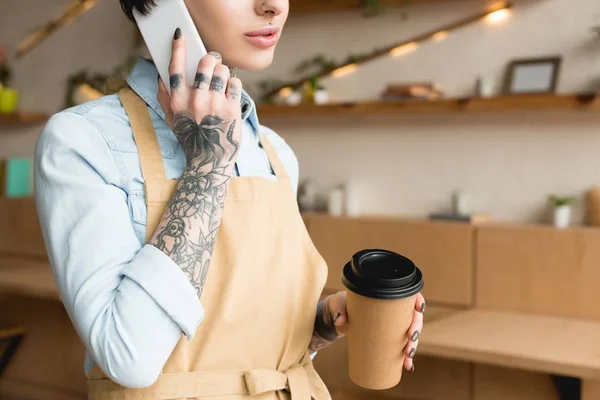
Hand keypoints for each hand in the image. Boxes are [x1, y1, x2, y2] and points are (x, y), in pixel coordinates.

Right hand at [157, 28, 242, 169]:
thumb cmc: (191, 140)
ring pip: (222, 70)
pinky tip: (230, 91)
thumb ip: (165, 99)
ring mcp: (215, 104)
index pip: (175, 68)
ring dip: (223, 70)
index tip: (179, 34)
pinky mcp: (231, 109)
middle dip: (211, 58)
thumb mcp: (173, 121)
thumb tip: (161, 78)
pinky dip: (233, 83)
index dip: (177, 48)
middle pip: (205, 64)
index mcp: (178, 101)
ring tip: (222, 78)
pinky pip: (235, 83)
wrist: (210, 161)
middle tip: (214, 60)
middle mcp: (196, 101)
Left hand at [320, 291, 425, 370]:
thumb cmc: (340, 304)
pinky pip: (400, 347)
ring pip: (409, 334)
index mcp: (385, 295)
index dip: (418, 301)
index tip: (419, 310)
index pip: (408, 295)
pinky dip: (405, 357)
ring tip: (407, 358)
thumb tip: (341, 321)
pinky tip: (407, 366)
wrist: (335, 318)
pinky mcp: (385, 338)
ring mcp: (390, 325)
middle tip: (410, 341)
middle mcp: (392, 310)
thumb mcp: (338, 303)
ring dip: (412, 347)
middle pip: (412, 317)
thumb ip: (339, 308)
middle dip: (415, 330)